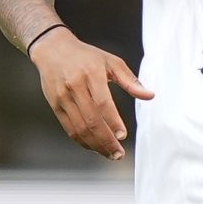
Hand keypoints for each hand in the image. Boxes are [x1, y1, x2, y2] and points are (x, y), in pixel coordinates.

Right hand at [30, 30, 151, 160]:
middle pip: (90, 120)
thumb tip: (150, 96)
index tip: (122, 135)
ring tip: (110, 154)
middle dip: (105, 141)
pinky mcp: (55, 106)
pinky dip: (83, 141)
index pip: (102, 103)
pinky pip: (69, 129)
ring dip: (95, 145)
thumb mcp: (111, 62)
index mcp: (91, 74)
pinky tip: (95, 147)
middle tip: (118, 154)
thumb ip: (130, 80)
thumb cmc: (86, 56)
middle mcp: (74, 86)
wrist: (52, 49)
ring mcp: (62, 98)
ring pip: (79, 128)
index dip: (112, 121)